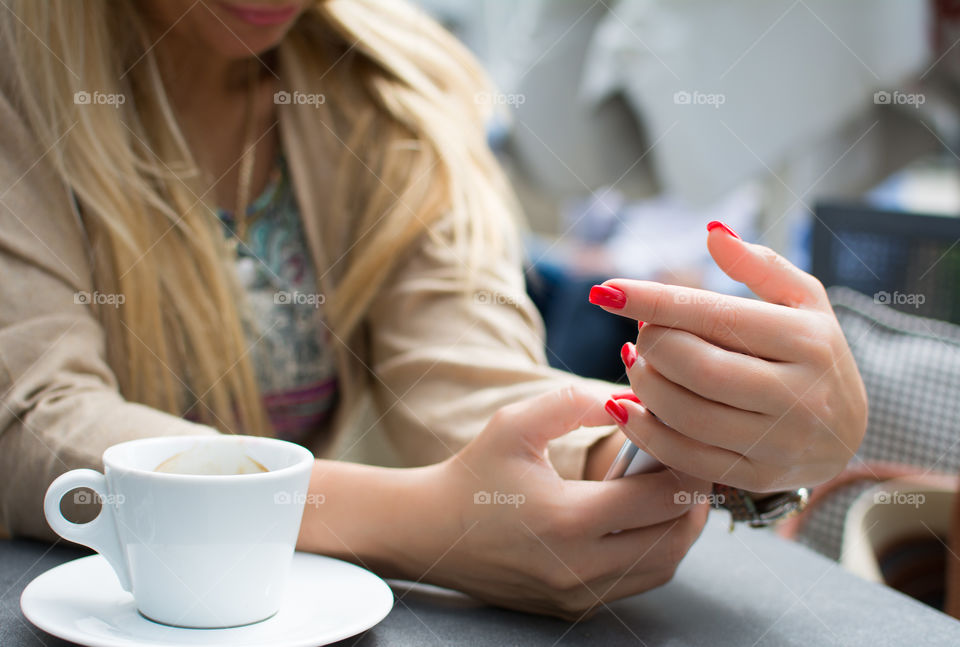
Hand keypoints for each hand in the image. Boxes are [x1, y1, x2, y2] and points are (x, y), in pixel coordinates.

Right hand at [426, 386, 709, 617]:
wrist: (430, 531)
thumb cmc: (472, 475)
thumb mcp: (515, 423)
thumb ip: (575, 403)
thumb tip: (630, 402)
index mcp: (566, 520)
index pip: (658, 498)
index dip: (685, 466)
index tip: (687, 441)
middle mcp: (578, 567)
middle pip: (673, 539)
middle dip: (692, 500)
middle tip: (692, 465)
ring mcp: (577, 594)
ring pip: (662, 567)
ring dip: (678, 530)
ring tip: (672, 491)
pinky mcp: (574, 607)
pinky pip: (635, 583)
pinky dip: (653, 551)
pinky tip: (643, 519)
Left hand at [589, 222, 866, 492]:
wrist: (847, 432)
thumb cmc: (811, 352)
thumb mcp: (803, 301)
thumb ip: (759, 265)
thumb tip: (712, 233)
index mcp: (807, 341)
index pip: (714, 314)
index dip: (653, 301)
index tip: (604, 290)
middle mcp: (799, 395)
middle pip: (694, 366)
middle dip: (651, 344)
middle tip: (640, 334)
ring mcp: (779, 442)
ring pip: (684, 413)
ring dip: (642, 384)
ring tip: (637, 363)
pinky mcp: (758, 476)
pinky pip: (684, 455)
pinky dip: (642, 429)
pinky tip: (625, 405)